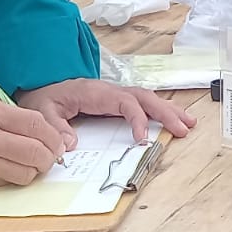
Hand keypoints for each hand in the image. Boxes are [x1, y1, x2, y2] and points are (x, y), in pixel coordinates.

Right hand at [0, 96, 67, 190]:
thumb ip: (16, 118)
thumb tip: (53, 138)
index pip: (35, 124)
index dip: (53, 137)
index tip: (58, 143)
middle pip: (35, 151)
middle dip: (49, 157)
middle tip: (49, 157)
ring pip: (26, 172)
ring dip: (34, 171)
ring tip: (28, 164)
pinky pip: (8, 182)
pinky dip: (15, 178)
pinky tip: (9, 169)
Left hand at [16, 78, 196, 144]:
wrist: (42, 87)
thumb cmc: (44, 98)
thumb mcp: (42, 112)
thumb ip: (55, 126)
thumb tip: (71, 144)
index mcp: (95, 92)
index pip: (123, 101)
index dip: (136, 118)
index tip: (142, 139)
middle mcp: (110, 91)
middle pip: (143, 97)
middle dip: (165, 112)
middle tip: (183, 128)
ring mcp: (115, 95)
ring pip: (147, 98)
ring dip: (169, 110)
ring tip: (189, 123)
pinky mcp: (116, 102)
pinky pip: (142, 103)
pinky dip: (160, 110)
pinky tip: (174, 119)